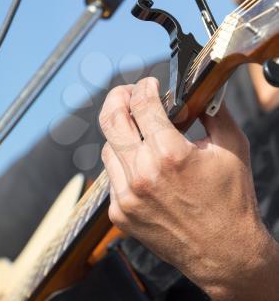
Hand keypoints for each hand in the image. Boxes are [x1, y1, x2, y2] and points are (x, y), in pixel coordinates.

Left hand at [99, 77, 278, 300]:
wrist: (223, 253)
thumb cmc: (230, 203)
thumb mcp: (232, 149)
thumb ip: (213, 113)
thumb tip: (199, 93)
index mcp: (170, 155)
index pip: (142, 104)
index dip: (144, 87)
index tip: (149, 84)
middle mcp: (142, 174)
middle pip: (111, 119)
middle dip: (117, 97)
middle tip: (126, 93)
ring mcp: (127, 196)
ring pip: (108, 147)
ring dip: (121, 134)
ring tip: (138, 133)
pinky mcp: (120, 213)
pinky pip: (111, 176)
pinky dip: (123, 164)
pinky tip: (141, 166)